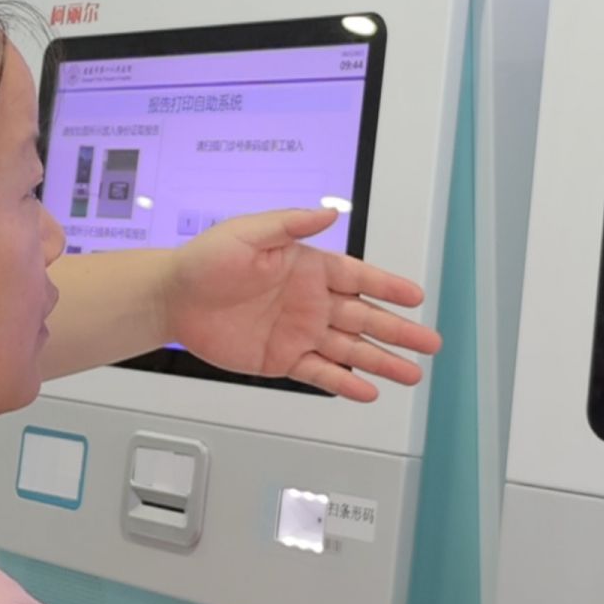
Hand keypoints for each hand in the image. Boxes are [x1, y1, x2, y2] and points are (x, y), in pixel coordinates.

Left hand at [162, 208, 437, 401]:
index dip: (388, 287)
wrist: (172, 297)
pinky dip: (344, 383)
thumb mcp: (247, 232)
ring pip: (350, 349)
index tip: (416, 297)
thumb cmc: (205, 259)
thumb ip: (290, 225)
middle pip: (364, 317)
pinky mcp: (281, 358)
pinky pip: (320, 372)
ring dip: (381, 362)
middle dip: (398, 331)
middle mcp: (310, 301)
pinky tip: (369, 392)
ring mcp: (299, 332)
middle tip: (430, 343)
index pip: (358, 277)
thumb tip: (329, 212)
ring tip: (412, 374)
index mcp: (308, 267)